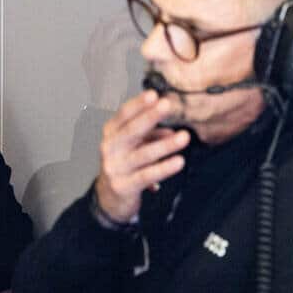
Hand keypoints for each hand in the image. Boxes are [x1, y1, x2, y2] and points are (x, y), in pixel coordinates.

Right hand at [94, 90, 189, 222]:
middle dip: (150, 117)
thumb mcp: (132, 146)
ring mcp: (115, 168)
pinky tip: (178, 161)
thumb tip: (171, 130)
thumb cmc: (123, 165)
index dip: (138, 105)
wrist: (109, 197)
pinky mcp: (123, 186)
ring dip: (165, 145)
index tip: (153, 94)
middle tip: (166, 105)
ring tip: (183, 137)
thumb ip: (149, 135)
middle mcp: (109, 149)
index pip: (123, 115)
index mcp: (110, 134)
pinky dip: (164, 168)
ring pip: (143, 154)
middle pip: (131, 131)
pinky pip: (147, 175)